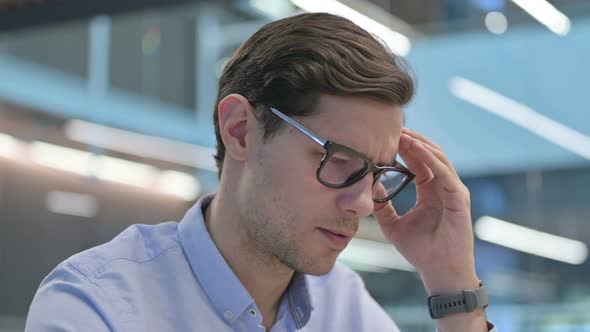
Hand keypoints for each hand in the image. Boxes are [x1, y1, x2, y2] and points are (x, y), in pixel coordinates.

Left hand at [373, 128, 478, 293]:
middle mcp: (443, 187)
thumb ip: (383, 206)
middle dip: (411, 140)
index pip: (417, 162)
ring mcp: (453, 191)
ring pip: (438, 158)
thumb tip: (369, 188)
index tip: (385, 136)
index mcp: (429, 191)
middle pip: (428, 155)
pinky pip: (444, 173)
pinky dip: (430, 158)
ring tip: (402, 132)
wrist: (439, 272)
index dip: (403, 148)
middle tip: (391, 127)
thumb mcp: (393, 225)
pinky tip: (415, 148)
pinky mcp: (459, 198)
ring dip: (419, 144)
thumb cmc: (421, 251)